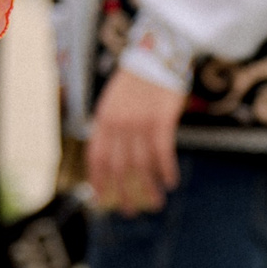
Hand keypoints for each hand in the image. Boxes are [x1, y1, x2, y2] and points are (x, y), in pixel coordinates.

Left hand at [88, 66, 186, 215]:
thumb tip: (110, 156)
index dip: (98, 181)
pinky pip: (162, 152)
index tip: (102, 200)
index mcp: (103, 119)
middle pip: (117, 167)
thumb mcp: (114, 102)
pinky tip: (171, 182)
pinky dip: (166, 170)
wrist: (156, 55)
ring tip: (155, 202)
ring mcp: (139, 122)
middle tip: (129, 212)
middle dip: (122, 193)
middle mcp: (118, 123)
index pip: (95, 157)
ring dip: (148, 187)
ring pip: (141, 164)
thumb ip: (110, 126)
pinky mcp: (161, 120)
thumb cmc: (137, 81)